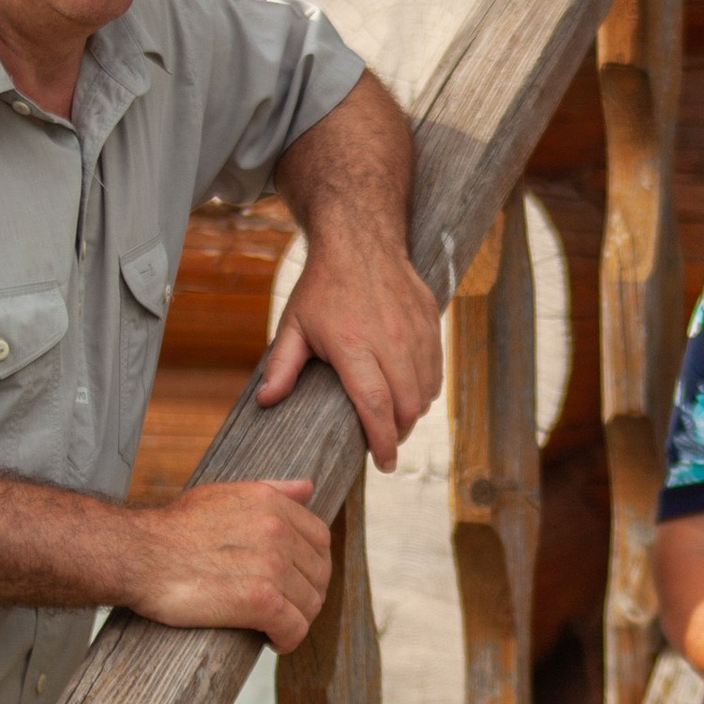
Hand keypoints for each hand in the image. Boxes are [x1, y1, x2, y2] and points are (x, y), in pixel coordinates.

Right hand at [126, 476, 333, 651]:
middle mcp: (277, 531)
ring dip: (297, 620)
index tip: (296, 581)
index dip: (313, 565)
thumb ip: (271, 491)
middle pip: (318, 574)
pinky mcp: (260, 600)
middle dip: (307, 596)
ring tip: (275, 627)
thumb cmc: (172, 529)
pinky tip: (273, 642)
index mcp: (272, 504)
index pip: (320, 538)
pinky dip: (288, 639)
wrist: (137, 554)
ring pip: (310, 604)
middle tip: (285, 610)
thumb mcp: (224, 495)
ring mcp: (271, 566)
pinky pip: (294, 627)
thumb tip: (308, 488)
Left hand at [258, 235, 442, 471]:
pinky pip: (436, 370)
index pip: (376, 406)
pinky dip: (426, 389)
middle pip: (407, 406)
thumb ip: (281, 366)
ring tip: (395, 419)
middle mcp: (391, 340)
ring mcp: (416, 332)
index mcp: (354, 345)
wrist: (361, 241)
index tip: (382, 462)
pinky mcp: (431, 323)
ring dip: (413, 412)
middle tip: (384, 442)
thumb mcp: (294, 324)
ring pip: (427, 391)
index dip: (382, 441)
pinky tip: (409, 391)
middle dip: (398, 433)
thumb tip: (266, 401)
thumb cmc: (324, 285)